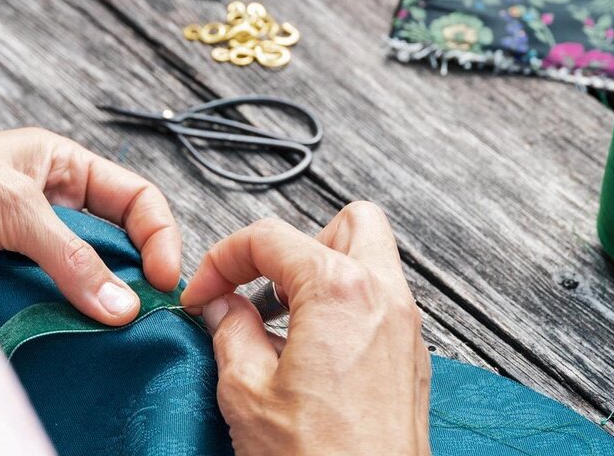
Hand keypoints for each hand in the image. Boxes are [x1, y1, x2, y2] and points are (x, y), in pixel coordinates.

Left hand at [0, 128, 180, 325]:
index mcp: (58, 163)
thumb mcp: (9, 207)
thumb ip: (68, 255)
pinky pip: (44, 299)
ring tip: (104, 328)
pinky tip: (62, 332)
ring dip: (92, 302)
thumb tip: (121, 303)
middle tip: (141, 313)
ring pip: (79, 275)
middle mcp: (47, 200)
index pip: (132, 198)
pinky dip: (56, 317)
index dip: (157, 235)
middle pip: (113, 241)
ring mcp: (23, 241)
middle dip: (130, 275)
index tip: (163, 279)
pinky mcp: (1, 276)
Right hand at [181, 202, 429, 455]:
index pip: (270, 237)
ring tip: (281, 320)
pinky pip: (379, 304)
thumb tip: (221, 307)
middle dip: (296, 244)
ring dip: (321, 274)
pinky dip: (343, 309)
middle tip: (260, 285)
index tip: (203, 295)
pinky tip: (308, 353)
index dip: (221, 260)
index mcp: (340, 291)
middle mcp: (384, 298)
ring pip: (370, 260)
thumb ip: (229, 331)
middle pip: (346, 223)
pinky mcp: (410, 360)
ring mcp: (405, 329)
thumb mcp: (246, 390)